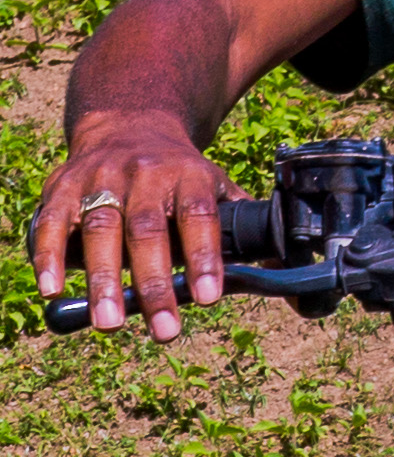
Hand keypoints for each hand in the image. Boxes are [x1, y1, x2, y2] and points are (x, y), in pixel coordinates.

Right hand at [31, 111, 244, 341]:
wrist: (131, 125)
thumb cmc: (178, 173)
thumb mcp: (212, 184)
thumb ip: (238, 222)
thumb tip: (280, 263)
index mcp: (189, 175)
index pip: (200, 216)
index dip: (205, 256)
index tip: (208, 299)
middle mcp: (146, 174)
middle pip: (149, 228)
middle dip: (155, 283)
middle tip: (164, 330)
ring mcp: (102, 178)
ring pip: (101, 227)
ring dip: (105, 278)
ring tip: (110, 323)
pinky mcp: (63, 186)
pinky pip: (52, 222)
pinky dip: (50, 257)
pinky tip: (53, 289)